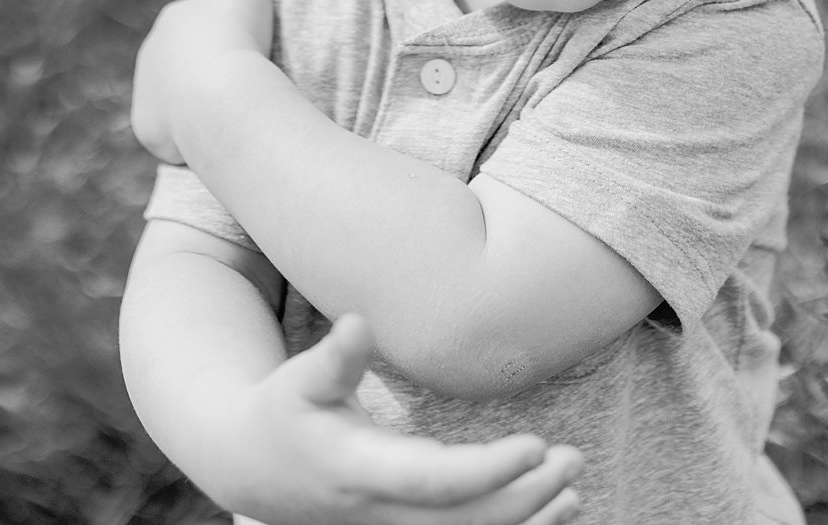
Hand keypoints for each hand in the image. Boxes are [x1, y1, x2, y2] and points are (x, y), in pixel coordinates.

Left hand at [133, 0, 277, 165]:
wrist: (219, 96)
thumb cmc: (238, 37)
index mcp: (173, 19)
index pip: (201, 28)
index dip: (228, 39)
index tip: (252, 51)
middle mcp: (151, 54)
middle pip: (184, 64)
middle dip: (207, 72)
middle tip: (245, 85)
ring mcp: (146, 93)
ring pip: (175, 98)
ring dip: (195, 105)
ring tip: (230, 114)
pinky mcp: (147, 129)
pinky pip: (169, 133)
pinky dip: (187, 136)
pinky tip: (213, 138)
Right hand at [214, 314, 583, 524]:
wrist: (254, 468)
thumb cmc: (284, 412)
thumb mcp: (300, 380)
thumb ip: (334, 358)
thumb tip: (357, 322)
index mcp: (358, 470)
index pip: (433, 482)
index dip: (488, 471)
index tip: (534, 445)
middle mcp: (380, 513)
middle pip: (465, 521)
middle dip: (525, 497)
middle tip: (572, 459)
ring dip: (528, 522)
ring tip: (573, 490)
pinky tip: (553, 513)